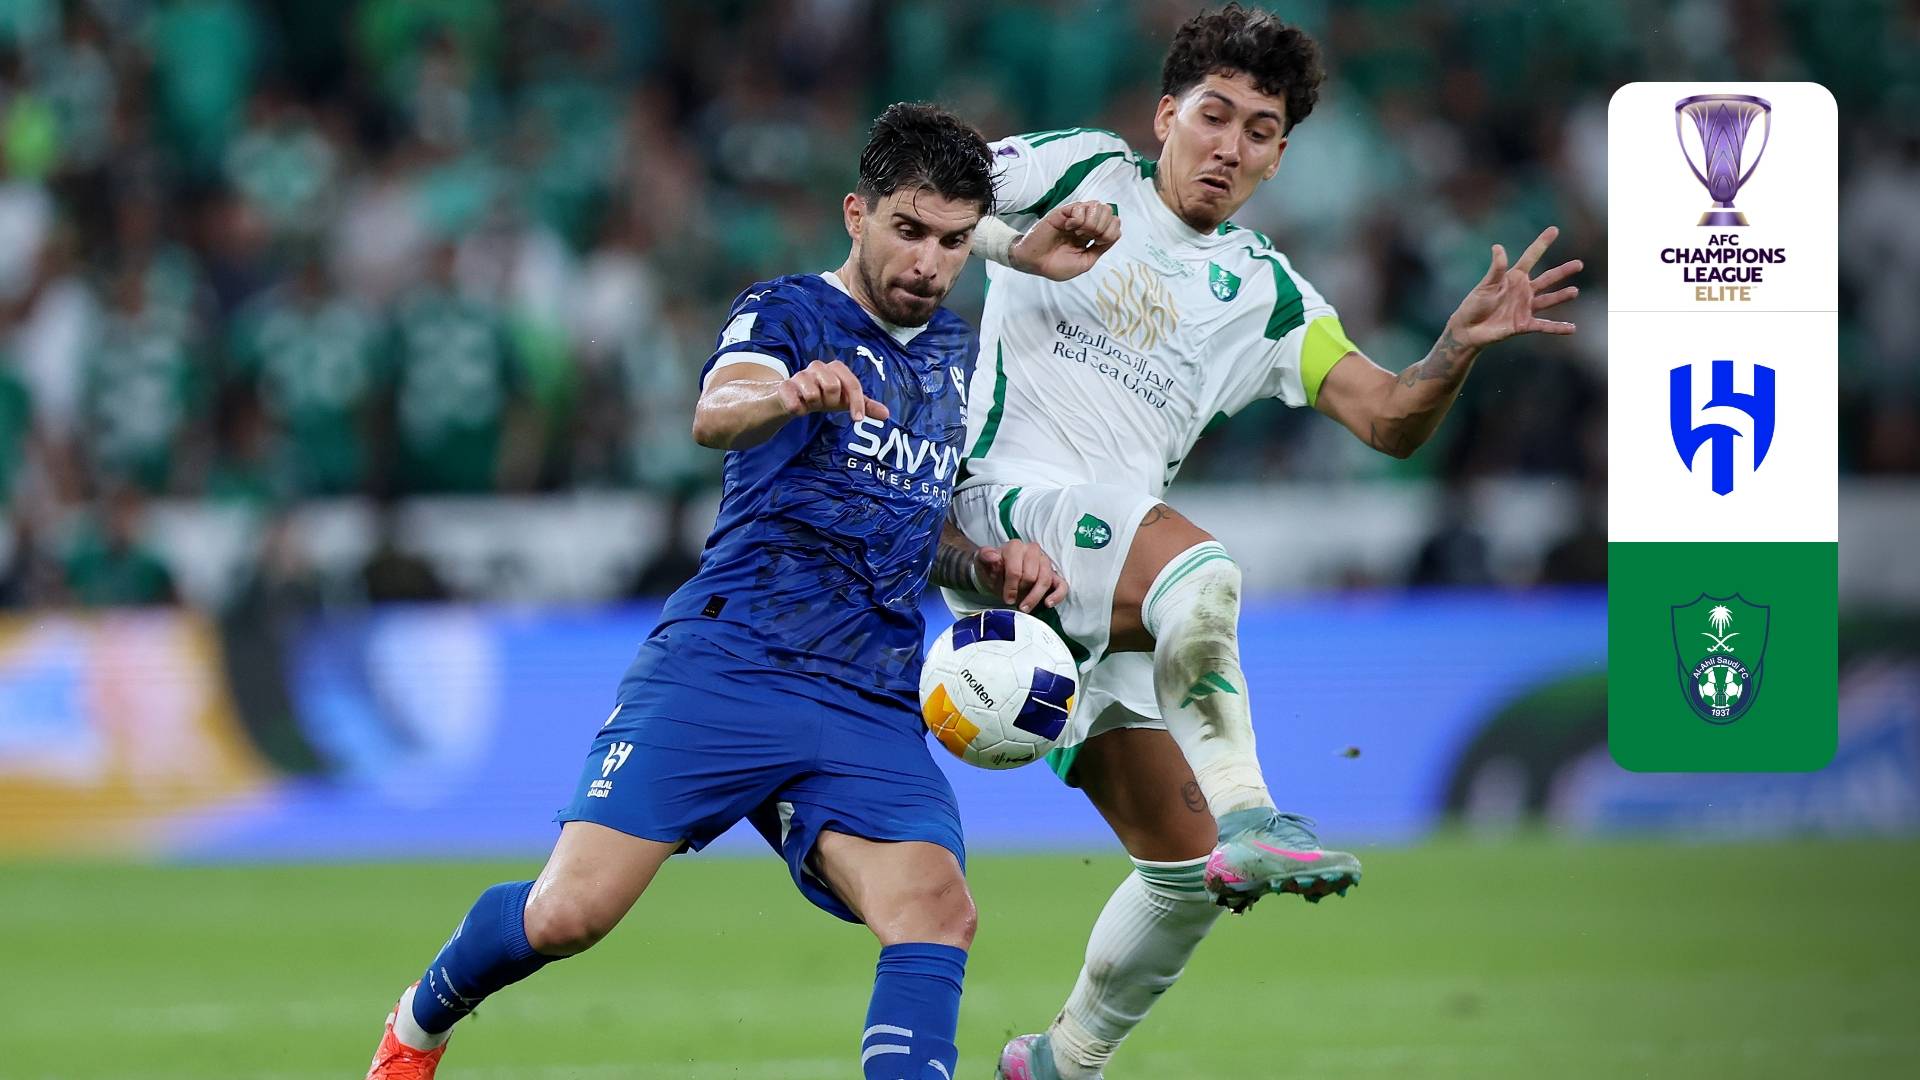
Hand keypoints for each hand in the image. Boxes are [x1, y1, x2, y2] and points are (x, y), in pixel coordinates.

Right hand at [778, 360, 890, 421]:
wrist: (790, 398)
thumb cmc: (822, 396)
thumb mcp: (844, 401)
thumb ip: (864, 406)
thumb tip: (887, 414)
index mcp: (835, 369)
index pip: (851, 383)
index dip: (856, 401)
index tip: (857, 420)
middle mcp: (817, 367)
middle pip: (832, 386)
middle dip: (831, 401)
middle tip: (826, 404)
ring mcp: (799, 376)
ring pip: (812, 393)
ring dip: (813, 405)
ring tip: (810, 403)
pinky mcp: (784, 387)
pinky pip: (794, 401)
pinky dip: (798, 409)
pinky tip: (798, 408)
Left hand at [974, 540, 1067, 612]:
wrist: (996, 574)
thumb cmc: (990, 568)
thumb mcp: (982, 562)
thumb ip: (986, 557)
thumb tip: (994, 557)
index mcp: (1015, 546)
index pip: (1016, 569)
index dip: (1011, 586)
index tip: (1006, 598)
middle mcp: (1032, 550)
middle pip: (1032, 576)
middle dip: (1022, 591)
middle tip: (1012, 601)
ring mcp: (1044, 562)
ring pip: (1046, 580)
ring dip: (1035, 597)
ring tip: (1025, 608)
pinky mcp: (1053, 575)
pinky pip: (1062, 585)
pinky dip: (1057, 595)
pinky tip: (1048, 604)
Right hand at [1011, 200, 1120, 281]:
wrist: (1034, 263)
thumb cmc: (1056, 265)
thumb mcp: (1085, 262)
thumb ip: (1101, 248)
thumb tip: (1116, 234)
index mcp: (1092, 234)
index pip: (1114, 222)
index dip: (1111, 232)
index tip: (1097, 242)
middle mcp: (1085, 222)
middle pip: (1109, 211)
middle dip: (1104, 226)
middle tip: (1090, 237)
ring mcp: (1074, 216)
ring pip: (1097, 206)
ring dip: (1093, 222)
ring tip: (1079, 232)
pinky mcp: (1063, 212)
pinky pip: (1080, 207)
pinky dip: (1078, 219)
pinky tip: (1068, 227)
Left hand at [1446, 226, 1582, 348]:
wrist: (1468, 330)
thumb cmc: (1474, 305)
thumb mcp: (1486, 285)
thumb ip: (1496, 269)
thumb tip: (1498, 247)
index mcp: (1514, 277)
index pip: (1531, 256)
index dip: (1542, 243)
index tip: (1554, 229)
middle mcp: (1523, 291)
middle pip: (1547, 278)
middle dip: (1563, 271)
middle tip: (1579, 264)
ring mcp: (1525, 307)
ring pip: (1549, 300)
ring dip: (1561, 296)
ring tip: (1575, 291)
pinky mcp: (1524, 324)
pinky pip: (1544, 326)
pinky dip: (1557, 328)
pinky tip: (1572, 328)